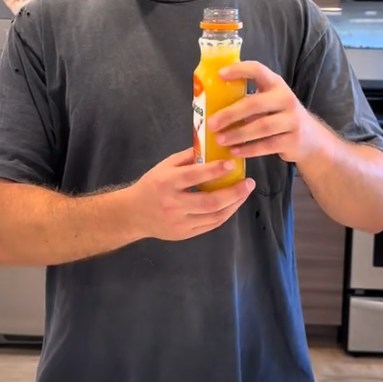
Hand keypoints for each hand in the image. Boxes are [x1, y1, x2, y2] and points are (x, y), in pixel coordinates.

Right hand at [125, 149, 254, 241]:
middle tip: (249, 183)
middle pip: (209, 201)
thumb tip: (212, 147)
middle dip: (233, 193)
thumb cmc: (151, 185)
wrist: (133, 214)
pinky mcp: (185, 234)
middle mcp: (174, 204)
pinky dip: (225, 214)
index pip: (194, 176)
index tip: (232, 164)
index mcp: (167, 183)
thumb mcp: (164, 166)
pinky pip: (210, 225)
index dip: (215, 171)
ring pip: (214, 216)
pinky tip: (233, 204)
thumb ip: (187, 158)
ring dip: (234, 204)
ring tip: (244, 193)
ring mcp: (180, 222)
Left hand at [207, 61, 318, 163]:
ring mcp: (292, 120)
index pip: (258, 70)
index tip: (219, 75)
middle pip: (255, 103)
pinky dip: (249, 149)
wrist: (311, 139)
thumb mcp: (269, 102)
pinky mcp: (293, 140)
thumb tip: (210, 104)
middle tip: (211, 123)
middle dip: (231, 114)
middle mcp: (285, 98)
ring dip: (237, 134)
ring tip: (219, 140)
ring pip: (261, 127)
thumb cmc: (279, 117)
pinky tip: (234, 152)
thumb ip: (248, 100)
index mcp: (275, 84)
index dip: (239, 70)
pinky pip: (267, 145)